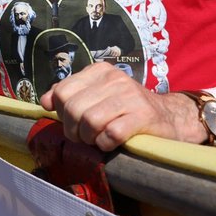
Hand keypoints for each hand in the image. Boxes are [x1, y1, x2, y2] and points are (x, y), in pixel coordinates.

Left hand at [40, 62, 201, 150]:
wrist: (170, 118)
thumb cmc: (127, 109)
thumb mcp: (97, 94)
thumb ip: (70, 95)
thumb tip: (45, 101)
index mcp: (100, 71)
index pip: (63, 91)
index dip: (62, 112)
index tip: (72, 121)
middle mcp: (115, 79)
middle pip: (74, 109)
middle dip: (74, 129)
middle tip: (84, 136)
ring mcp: (130, 97)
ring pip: (89, 121)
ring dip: (89, 138)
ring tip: (97, 139)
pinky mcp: (142, 117)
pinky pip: (109, 135)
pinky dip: (105, 144)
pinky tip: (111, 143)